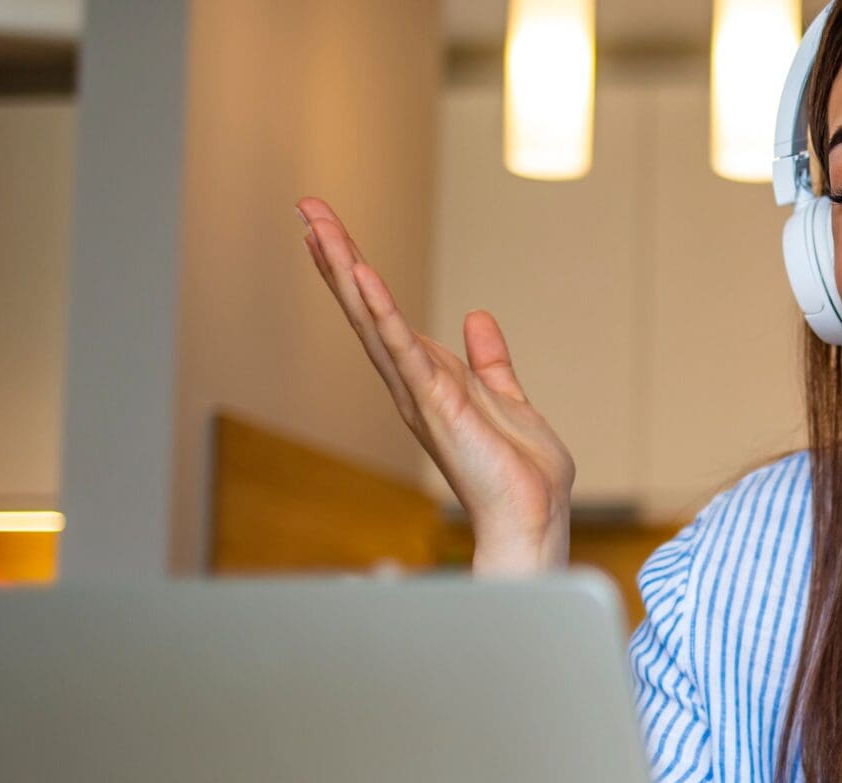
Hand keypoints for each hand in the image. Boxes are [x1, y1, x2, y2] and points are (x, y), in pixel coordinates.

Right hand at [297, 197, 575, 575]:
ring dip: (347, 271)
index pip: (383, 315)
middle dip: (337, 257)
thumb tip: (477, 317)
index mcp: (428, 379)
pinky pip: (404, 349)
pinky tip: (362, 277)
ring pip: (374, 320)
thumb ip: (490, 360)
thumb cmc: (521, 472)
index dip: (356, 271)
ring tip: (318, 226)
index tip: (329, 231)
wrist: (533, 516)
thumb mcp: (506, 398)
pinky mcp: (436, 403)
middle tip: (308, 207)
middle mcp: (412, 384)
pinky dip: (382, 312)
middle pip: (365, 309)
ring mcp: (419, 393)